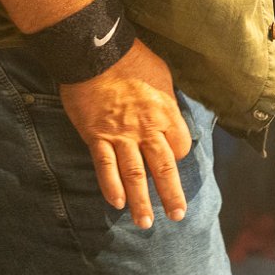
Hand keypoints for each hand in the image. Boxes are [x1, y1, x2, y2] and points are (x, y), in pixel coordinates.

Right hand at [58, 40, 192, 228]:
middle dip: (171, 194)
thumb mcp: (161, 75)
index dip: (178, 155)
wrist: (95, 51)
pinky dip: (111, 187)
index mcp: (165, 112)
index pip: (179, 146)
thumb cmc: (130, 57)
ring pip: (134, 175)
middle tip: (177, 215)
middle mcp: (146, 128)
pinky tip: (116, 203)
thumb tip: (170, 113)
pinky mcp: (96, 136)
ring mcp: (120, 135)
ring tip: (144, 223)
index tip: (172, 160)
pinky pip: (105, 166)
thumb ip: (166, 100)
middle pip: (163, 168)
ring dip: (140, 201)